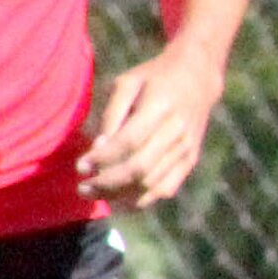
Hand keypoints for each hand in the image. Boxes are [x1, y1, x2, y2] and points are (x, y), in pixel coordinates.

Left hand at [79, 47, 227, 211]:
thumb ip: (112, 114)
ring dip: (120, 195)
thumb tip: (98, 148)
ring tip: (96, 194)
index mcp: (160, 106)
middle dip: (107, 183)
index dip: (102, 158)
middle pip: (139, 168)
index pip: (128, 142)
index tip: (80, 166)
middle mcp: (177, 131)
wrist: (197, 78)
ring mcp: (186, 148)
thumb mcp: (128, 83)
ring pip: (151, 183)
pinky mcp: (190, 160)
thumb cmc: (154, 78)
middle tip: (82, 189)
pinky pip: (166, 189)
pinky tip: (120, 201)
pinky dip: (142, 200)